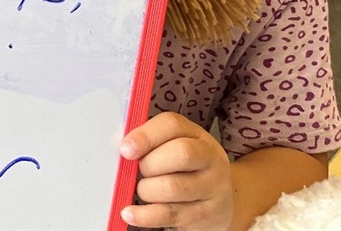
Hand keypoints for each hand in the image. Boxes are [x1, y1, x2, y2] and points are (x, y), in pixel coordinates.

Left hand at [120, 112, 232, 229]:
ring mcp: (214, 188)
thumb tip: (122, 148)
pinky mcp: (208, 215)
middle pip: (181, 153)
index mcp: (196, 135)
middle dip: (150, 164)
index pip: (172, 125)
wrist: (218, 202)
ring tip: (143, 190)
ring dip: (147, 190)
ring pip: (174, 186)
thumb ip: (149, 143)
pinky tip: (130, 214)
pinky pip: (172, 215)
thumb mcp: (172, 148)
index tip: (125, 149)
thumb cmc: (184, 169)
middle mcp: (211, 159)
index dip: (145, 135)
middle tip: (139, 171)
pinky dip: (146, 215)